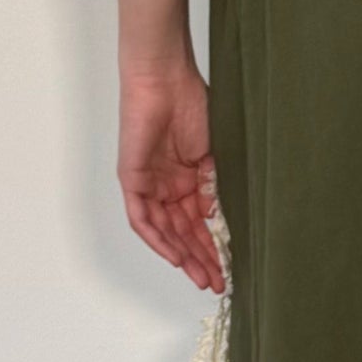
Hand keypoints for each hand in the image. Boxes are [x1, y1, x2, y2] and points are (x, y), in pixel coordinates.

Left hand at [118, 60, 225, 292]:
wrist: (166, 78)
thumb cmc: (192, 103)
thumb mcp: (212, 155)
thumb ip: (214, 188)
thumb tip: (218, 220)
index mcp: (186, 180)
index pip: (199, 223)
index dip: (213, 247)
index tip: (229, 268)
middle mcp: (165, 187)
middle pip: (182, 233)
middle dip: (200, 259)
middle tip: (217, 282)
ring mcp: (148, 184)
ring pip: (163, 231)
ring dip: (182, 255)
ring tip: (201, 276)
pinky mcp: (132, 179)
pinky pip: (141, 218)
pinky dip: (157, 238)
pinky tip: (175, 256)